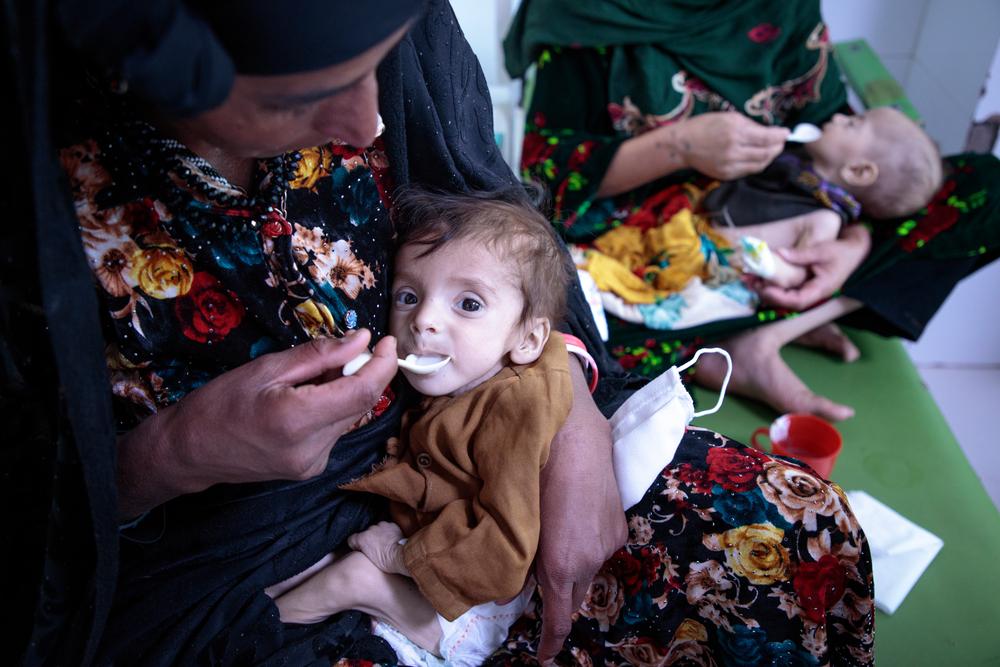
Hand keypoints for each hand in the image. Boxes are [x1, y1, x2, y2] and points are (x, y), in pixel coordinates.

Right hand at [117, 330, 397, 516]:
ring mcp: (314, 464)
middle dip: (362, 373)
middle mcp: (313, 448)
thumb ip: (320, 355)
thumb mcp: (267, 368)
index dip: (383, 364)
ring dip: (345, 391)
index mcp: (299, 419)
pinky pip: (336, 431)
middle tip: (342, 352)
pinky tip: (304, 401)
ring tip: (309, 379)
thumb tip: (362, 339)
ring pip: (350, 417)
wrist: (190, 452)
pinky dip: (331, 409)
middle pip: (361, 404)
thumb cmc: (219, 404)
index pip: (363, 391)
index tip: (388, 342)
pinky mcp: (311, 469)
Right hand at [346, 521, 407, 574]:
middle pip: (365, 533)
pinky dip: (388, 531)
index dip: (356, 544)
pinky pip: (386, 527)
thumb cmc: (386, 562)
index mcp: (362, 539)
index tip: (361, 548)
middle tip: (376, 548)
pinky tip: (391, 539)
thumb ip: (363, 551)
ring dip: (379, 534)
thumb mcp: (369, 560)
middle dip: (369, 539)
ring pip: (376, 529)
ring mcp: (381, 526)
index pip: (352, 539)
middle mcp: (370, 529)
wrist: (401, 555)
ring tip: (385, 543)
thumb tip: (364, 550)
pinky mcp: (390, 524)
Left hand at [536, 363, 625, 663]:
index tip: (544, 656)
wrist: (572, 437)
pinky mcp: (619, 526)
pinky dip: (586, 547)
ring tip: (556, 545)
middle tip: (540, 591)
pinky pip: (600, 549)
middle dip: (559, 602)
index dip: (550, 641)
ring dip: (573, 570)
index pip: (558, 618)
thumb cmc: (534, 475)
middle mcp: (589, 562)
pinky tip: (574, 523)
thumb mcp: (517, 522)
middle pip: (574, 598)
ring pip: (588, 572)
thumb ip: (519, 557)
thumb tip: (513, 582)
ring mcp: (608, 544)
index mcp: (560, 566)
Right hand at [676, 111, 788, 179]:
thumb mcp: (728, 117)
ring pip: (760, 164)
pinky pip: (749, 171)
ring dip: (770, 157)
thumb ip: (749, 125)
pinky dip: (758, 164)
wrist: (683, 145)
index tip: (787, 132)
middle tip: (781, 142)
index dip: (780, 136)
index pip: (766, 138)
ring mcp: (730, 165)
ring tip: (773, 150)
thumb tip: (768, 132)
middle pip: (766, 153)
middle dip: (777, 147)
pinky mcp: (726, 175)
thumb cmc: (704, 125)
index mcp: (735, 132)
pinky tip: (759, 158)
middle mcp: (734, 151)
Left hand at [759, 224, 871, 309]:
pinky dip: (773, 287)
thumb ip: (801, 254)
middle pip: (786, 303)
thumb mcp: (822, 250)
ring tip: (749, 280)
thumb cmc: (841, 252)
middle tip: (749, 281)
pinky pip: (786, 292)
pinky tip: (760, 279)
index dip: (779, 297)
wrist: (854, 252)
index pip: (797, 301)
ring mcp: (808, 292)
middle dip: (766, 294)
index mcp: (820, 289)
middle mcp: (813, 295)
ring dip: (766, 291)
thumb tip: (780, 254)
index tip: (763, 287)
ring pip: (784, 299)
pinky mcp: (804, 287)